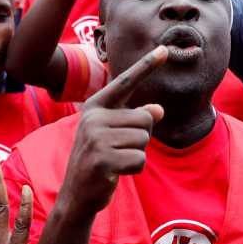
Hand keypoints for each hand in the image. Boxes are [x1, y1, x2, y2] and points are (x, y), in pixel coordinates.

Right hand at [58, 46, 169, 220]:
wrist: (76, 194)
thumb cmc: (100, 160)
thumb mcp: (115, 135)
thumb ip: (134, 119)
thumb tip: (158, 110)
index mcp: (96, 106)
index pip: (126, 82)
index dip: (147, 65)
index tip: (165, 49)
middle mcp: (94, 117)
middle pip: (145, 118)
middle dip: (141, 137)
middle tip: (119, 150)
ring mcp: (97, 138)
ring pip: (144, 139)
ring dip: (137, 154)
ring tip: (116, 160)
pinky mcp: (103, 159)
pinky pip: (139, 159)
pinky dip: (134, 169)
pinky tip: (115, 173)